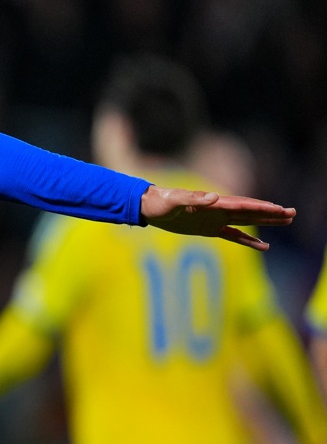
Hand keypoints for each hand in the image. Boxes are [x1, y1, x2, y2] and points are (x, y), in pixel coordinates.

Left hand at [140, 186, 293, 250]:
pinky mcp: (210, 229)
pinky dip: (249, 240)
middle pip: (251, 211)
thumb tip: (214, 197)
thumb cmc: (161, 202)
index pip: (242, 205)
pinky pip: (234, 235)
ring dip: (266, 222)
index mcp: (214, 203)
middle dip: (271, 212)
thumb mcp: (174, 200)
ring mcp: (216, 219)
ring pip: (247, 221)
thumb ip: (193, 198)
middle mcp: (219, 209)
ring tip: (286, 222)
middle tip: (292, 213)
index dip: (261, 207)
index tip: (279, 209)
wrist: (150, 206)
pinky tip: (263, 245)